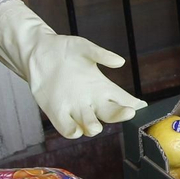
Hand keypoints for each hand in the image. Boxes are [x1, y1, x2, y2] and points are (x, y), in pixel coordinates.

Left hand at [0, 1, 146, 137]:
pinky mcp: (58, 114)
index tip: (142, 106)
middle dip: (120, 115)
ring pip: (91, 126)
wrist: (37, 53)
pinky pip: (69, 129)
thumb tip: (120, 62)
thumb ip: (101, 54)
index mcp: (101, 86)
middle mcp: (92, 101)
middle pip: (111, 115)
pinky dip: (73, 131)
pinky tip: (75, 128)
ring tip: (95, 125)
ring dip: (94, 126)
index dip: (133, 104)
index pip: (123, 99)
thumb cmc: (64, 49)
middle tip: (128, 112)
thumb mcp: (84, 47)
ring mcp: (75, 109)